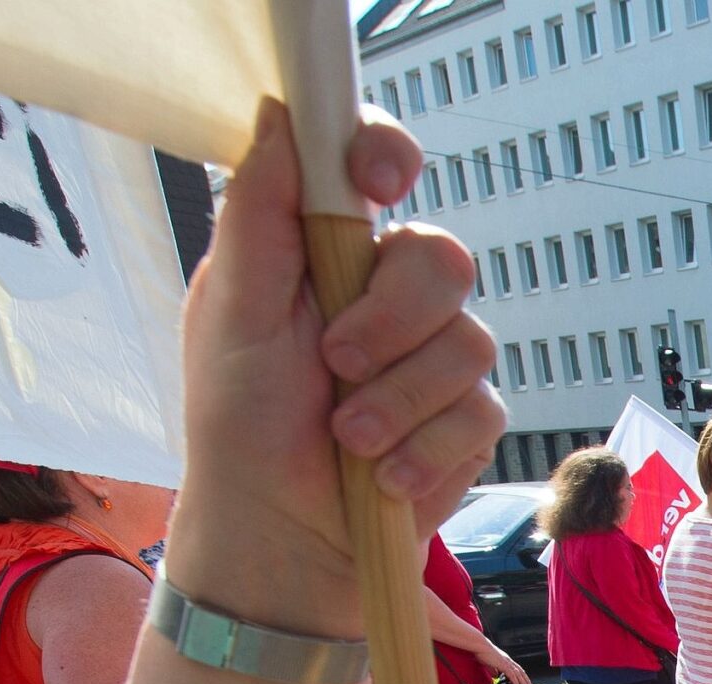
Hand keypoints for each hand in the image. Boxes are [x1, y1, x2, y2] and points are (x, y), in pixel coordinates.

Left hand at [164, 101, 501, 635]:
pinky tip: (383, 477)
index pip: (373, 169)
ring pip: (468, 343)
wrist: (281, 540)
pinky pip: (480, 414)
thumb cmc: (239, 428)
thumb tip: (280, 114)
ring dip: (401, 401)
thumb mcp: (230, 315)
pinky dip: (425, 451)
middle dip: (393, 318)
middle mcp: (387, 294)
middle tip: (336, 364)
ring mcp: (434, 358)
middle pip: (442, 258)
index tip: (382, 178)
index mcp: (325, 252)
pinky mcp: (466, 423)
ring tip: (350, 442)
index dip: (388, 155)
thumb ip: (257, 216)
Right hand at [480, 640, 532, 683]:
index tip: (525, 683)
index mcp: (506, 660)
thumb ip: (494, 670)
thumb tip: (496, 677)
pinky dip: (516, 682)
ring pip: (518, 674)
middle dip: (526, 681)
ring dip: (524, 683)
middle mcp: (509, 661)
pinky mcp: (503, 664)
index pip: (517, 669)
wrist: (480, 646)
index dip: (522, 677)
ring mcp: (507, 663)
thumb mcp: (490, 664)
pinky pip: (512, 675)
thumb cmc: (483, 653)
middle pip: (521, 672)